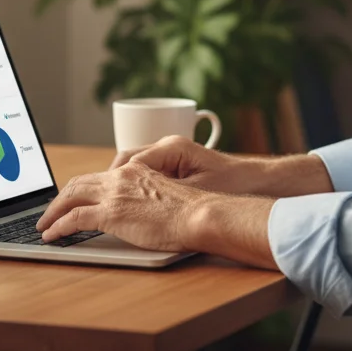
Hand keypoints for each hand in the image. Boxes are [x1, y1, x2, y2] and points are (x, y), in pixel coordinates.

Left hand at [37, 161, 210, 251]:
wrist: (200, 214)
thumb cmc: (193, 212)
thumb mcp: (166, 198)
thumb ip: (148, 198)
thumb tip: (138, 213)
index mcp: (136, 171)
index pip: (99, 176)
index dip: (81, 188)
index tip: (72, 199)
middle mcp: (121, 177)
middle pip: (79, 182)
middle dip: (60, 198)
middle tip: (50, 211)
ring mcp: (114, 194)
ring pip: (70, 196)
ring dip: (53, 211)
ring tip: (44, 224)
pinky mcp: (111, 213)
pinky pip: (73, 219)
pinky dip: (58, 227)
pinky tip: (51, 236)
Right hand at [109, 135, 255, 193]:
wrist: (255, 181)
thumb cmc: (231, 184)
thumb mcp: (197, 191)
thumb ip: (167, 192)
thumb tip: (139, 198)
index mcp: (171, 147)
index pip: (131, 161)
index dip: (114, 180)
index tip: (101, 197)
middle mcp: (168, 147)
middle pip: (127, 160)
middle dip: (110, 180)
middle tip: (96, 200)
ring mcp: (170, 155)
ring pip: (134, 166)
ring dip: (120, 183)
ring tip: (108, 203)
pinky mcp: (175, 166)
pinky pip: (146, 173)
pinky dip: (134, 186)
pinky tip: (129, 202)